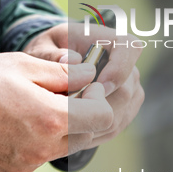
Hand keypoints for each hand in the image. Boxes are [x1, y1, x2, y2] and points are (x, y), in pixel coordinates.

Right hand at [0, 52, 112, 171]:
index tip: (87, 87)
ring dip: (59, 130)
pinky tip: (15, 126)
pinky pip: (36, 159)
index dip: (98, 99)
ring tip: (33, 108)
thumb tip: (91, 74)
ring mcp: (26, 165)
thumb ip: (65, 73)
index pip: (102, 117)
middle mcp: (42, 149)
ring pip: (61, 149)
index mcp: (51, 120)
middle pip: (85, 136)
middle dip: (82, 115)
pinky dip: (36, 143)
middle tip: (60, 96)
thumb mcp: (24, 65)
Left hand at [24, 23, 144, 147]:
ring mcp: (129, 88)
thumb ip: (52, 55)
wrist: (54, 65)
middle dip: (96, 105)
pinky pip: (116, 126)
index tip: (96, 86)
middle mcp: (125, 64)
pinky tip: (73, 128)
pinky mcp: (125, 108)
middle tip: (67, 110)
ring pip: (121, 113)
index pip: (129, 48)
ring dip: (92, 122)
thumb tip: (71, 61)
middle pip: (126, 90)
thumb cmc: (49, 53)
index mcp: (108, 41)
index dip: (118, 70)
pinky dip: (93, 131)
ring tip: (65, 119)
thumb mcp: (43, 48)